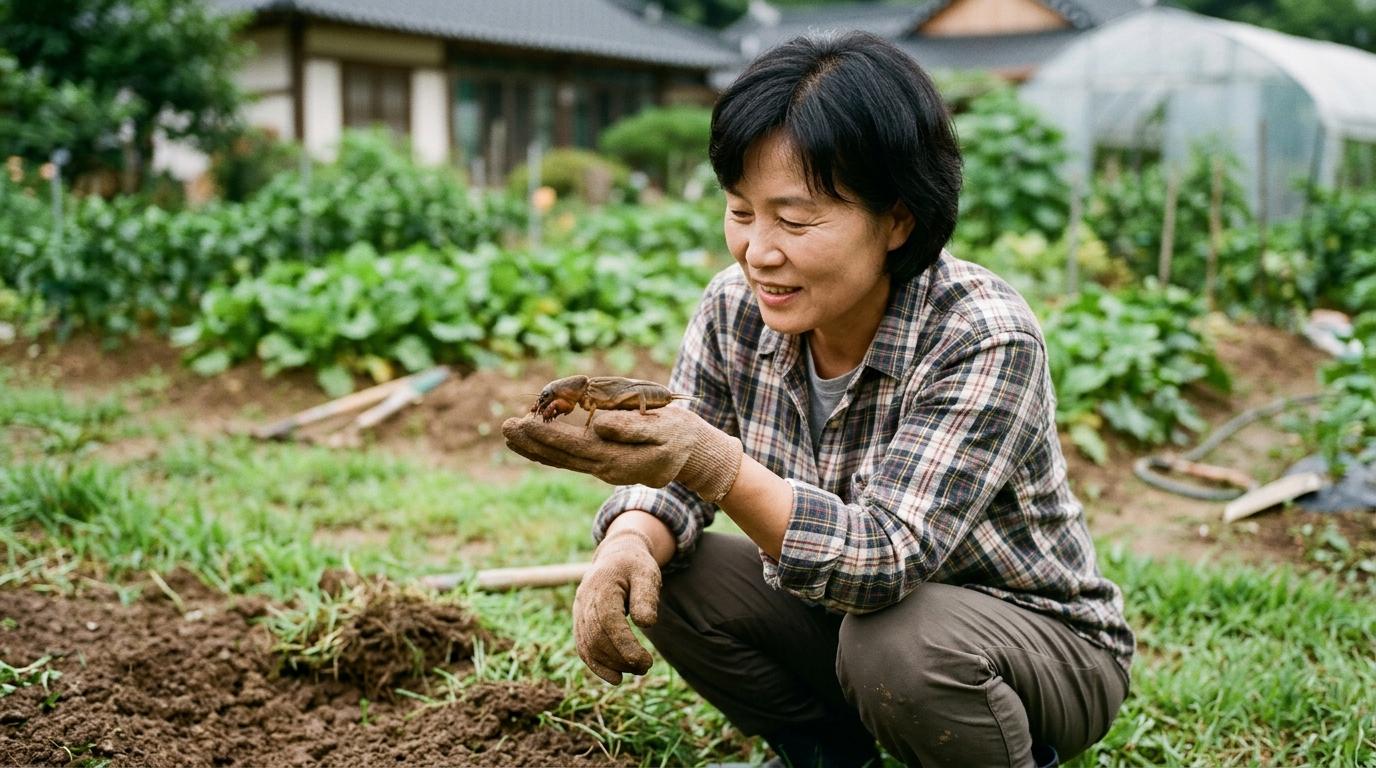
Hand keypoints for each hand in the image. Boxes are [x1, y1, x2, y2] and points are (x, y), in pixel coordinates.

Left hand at [502, 407, 743, 501]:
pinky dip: (550, 450)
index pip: (572, 445)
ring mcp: (603, 468)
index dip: (545, 434)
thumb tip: (597, 425)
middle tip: (504, 428)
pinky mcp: (604, 464)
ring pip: (562, 460)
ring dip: (535, 447)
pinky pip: (571, 459)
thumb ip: (630, 428)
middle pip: (560, 456)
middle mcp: (604, 468)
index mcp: (616, 458)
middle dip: (531, 442)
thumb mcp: (663, 428)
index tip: (522, 423)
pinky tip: (535, 443)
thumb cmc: (681, 436)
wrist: (695, 456)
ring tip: (510, 434)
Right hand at [574, 529, 660, 684]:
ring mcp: (579, 611)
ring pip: (588, 646)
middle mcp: (585, 599)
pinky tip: (616, 678)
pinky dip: (597, 665)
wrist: (616, 557)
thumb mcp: (647, 574)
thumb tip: (645, 623)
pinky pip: (583, 647)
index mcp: (602, 585)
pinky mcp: (580, 622)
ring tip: (637, 670)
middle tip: (646, 667)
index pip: (608, 622)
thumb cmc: (635, 567)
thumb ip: (646, 597)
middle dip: (621, 658)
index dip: (624, 645)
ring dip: (611, 664)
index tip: (644, 661)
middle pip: (596, 637)